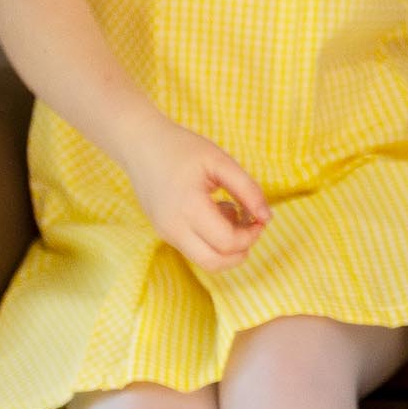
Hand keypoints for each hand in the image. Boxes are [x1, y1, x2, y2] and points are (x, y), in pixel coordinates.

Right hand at [122, 116, 268, 274]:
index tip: (260, 217)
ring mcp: (166, 233)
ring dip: (226, 247)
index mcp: (188, 207)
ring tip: (230, 213)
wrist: (140, 145)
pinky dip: (212, 240)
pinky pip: (194, 249)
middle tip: (250, 225)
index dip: (251, 235)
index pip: (227, 242)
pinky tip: (215, 212)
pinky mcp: (164, 233)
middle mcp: (173, 228)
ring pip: (205, 261)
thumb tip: (267, 218)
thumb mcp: (220, 161)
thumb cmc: (182, 148)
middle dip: (241, 251)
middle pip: (215, 263)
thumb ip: (247, 189)